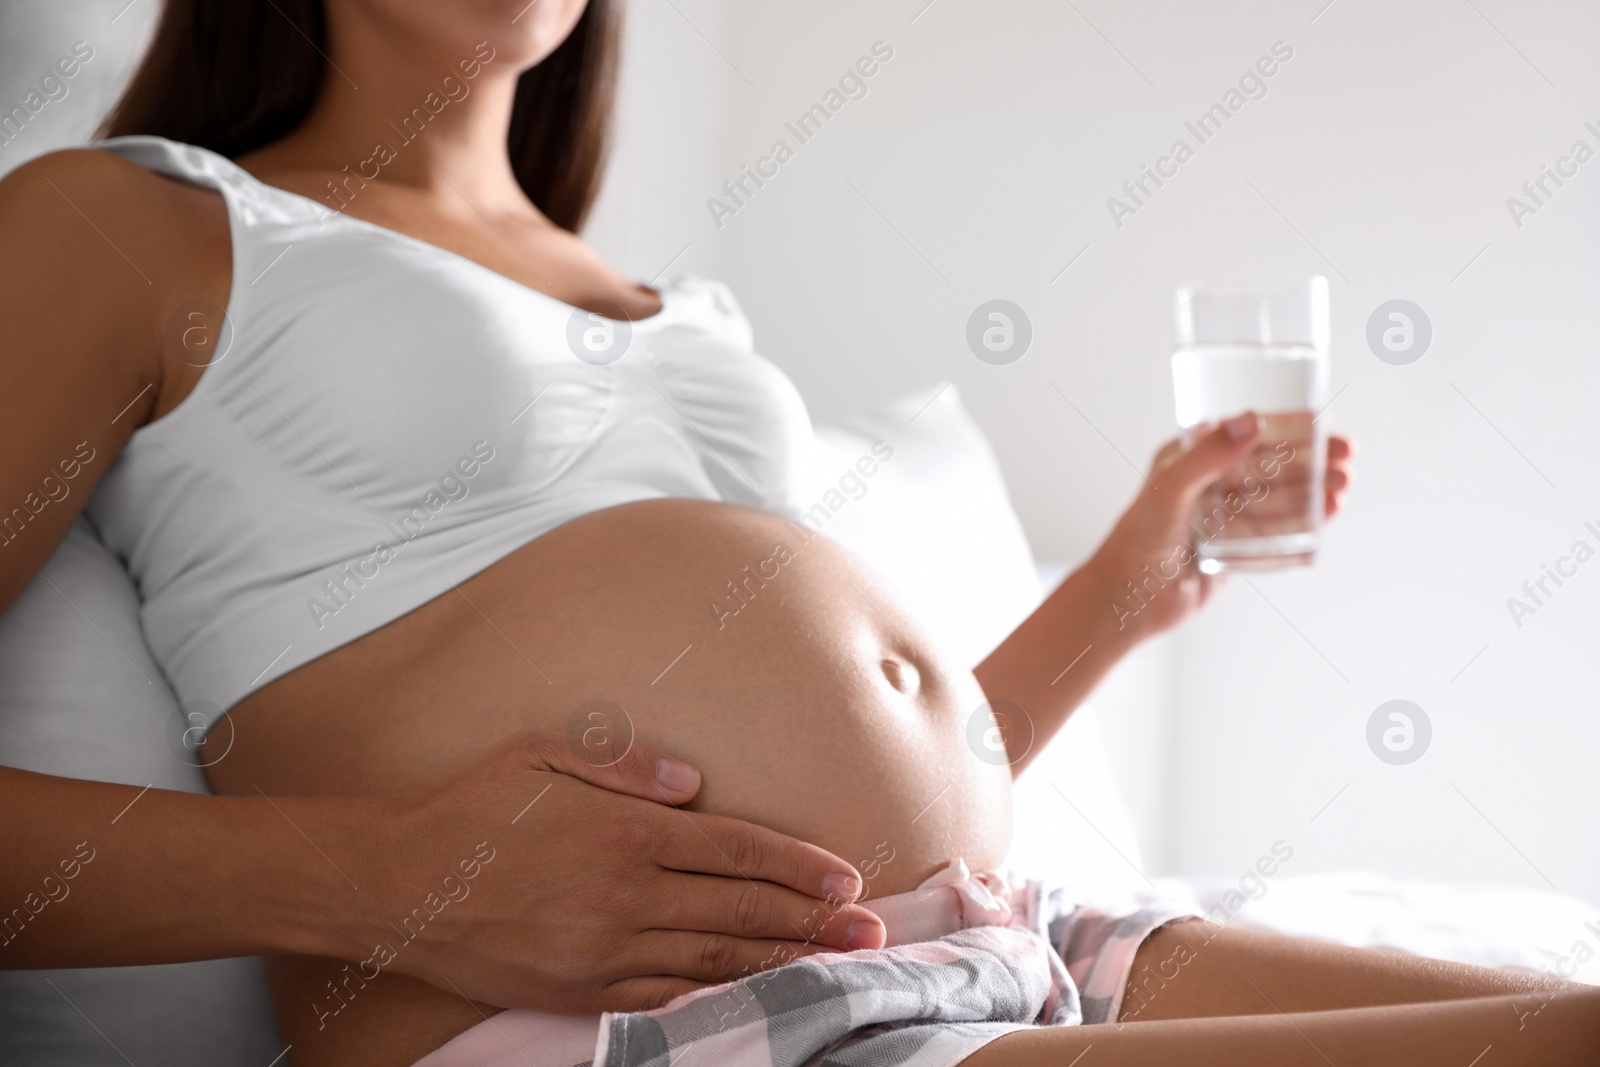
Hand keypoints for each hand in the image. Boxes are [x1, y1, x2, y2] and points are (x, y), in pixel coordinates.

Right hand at [349, 730, 886, 1012]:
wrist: (393, 883)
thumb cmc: (471, 808)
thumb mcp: (541, 754)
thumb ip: (622, 763)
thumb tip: (691, 781)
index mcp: (623, 832)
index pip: (736, 849)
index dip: (798, 864)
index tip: (845, 875)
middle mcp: (624, 896)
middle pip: (740, 910)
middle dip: (815, 921)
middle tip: (872, 931)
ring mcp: (604, 952)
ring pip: (715, 960)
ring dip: (784, 962)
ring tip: (838, 965)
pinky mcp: (581, 992)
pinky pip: (667, 998)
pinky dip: (719, 997)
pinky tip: (756, 995)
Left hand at [1086, 412, 1353, 638]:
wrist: (1127, 602)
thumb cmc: (1136, 542)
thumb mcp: (1170, 490)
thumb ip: (1208, 456)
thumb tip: (1252, 420)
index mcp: (1186, 458)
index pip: (1243, 433)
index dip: (1285, 426)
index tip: (1322, 421)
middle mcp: (1206, 484)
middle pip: (1268, 464)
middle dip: (1309, 458)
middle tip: (1347, 457)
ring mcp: (1221, 517)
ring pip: (1276, 496)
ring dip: (1312, 488)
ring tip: (1344, 485)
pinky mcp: (1232, 549)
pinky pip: (1274, 530)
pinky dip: (1302, 520)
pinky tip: (1328, 513)